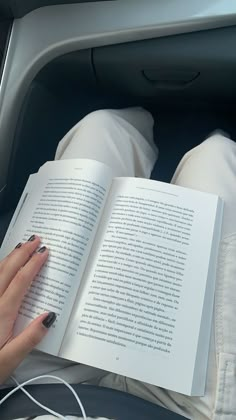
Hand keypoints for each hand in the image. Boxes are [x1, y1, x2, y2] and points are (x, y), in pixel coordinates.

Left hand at [0, 235, 54, 383]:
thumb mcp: (9, 360)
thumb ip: (30, 338)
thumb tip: (49, 316)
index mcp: (1, 313)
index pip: (21, 281)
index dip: (33, 264)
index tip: (44, 251)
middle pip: (7, 270)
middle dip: (22, 253)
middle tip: (35, 239)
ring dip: (10, 257)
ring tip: (21, 247)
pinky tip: (2, 267)